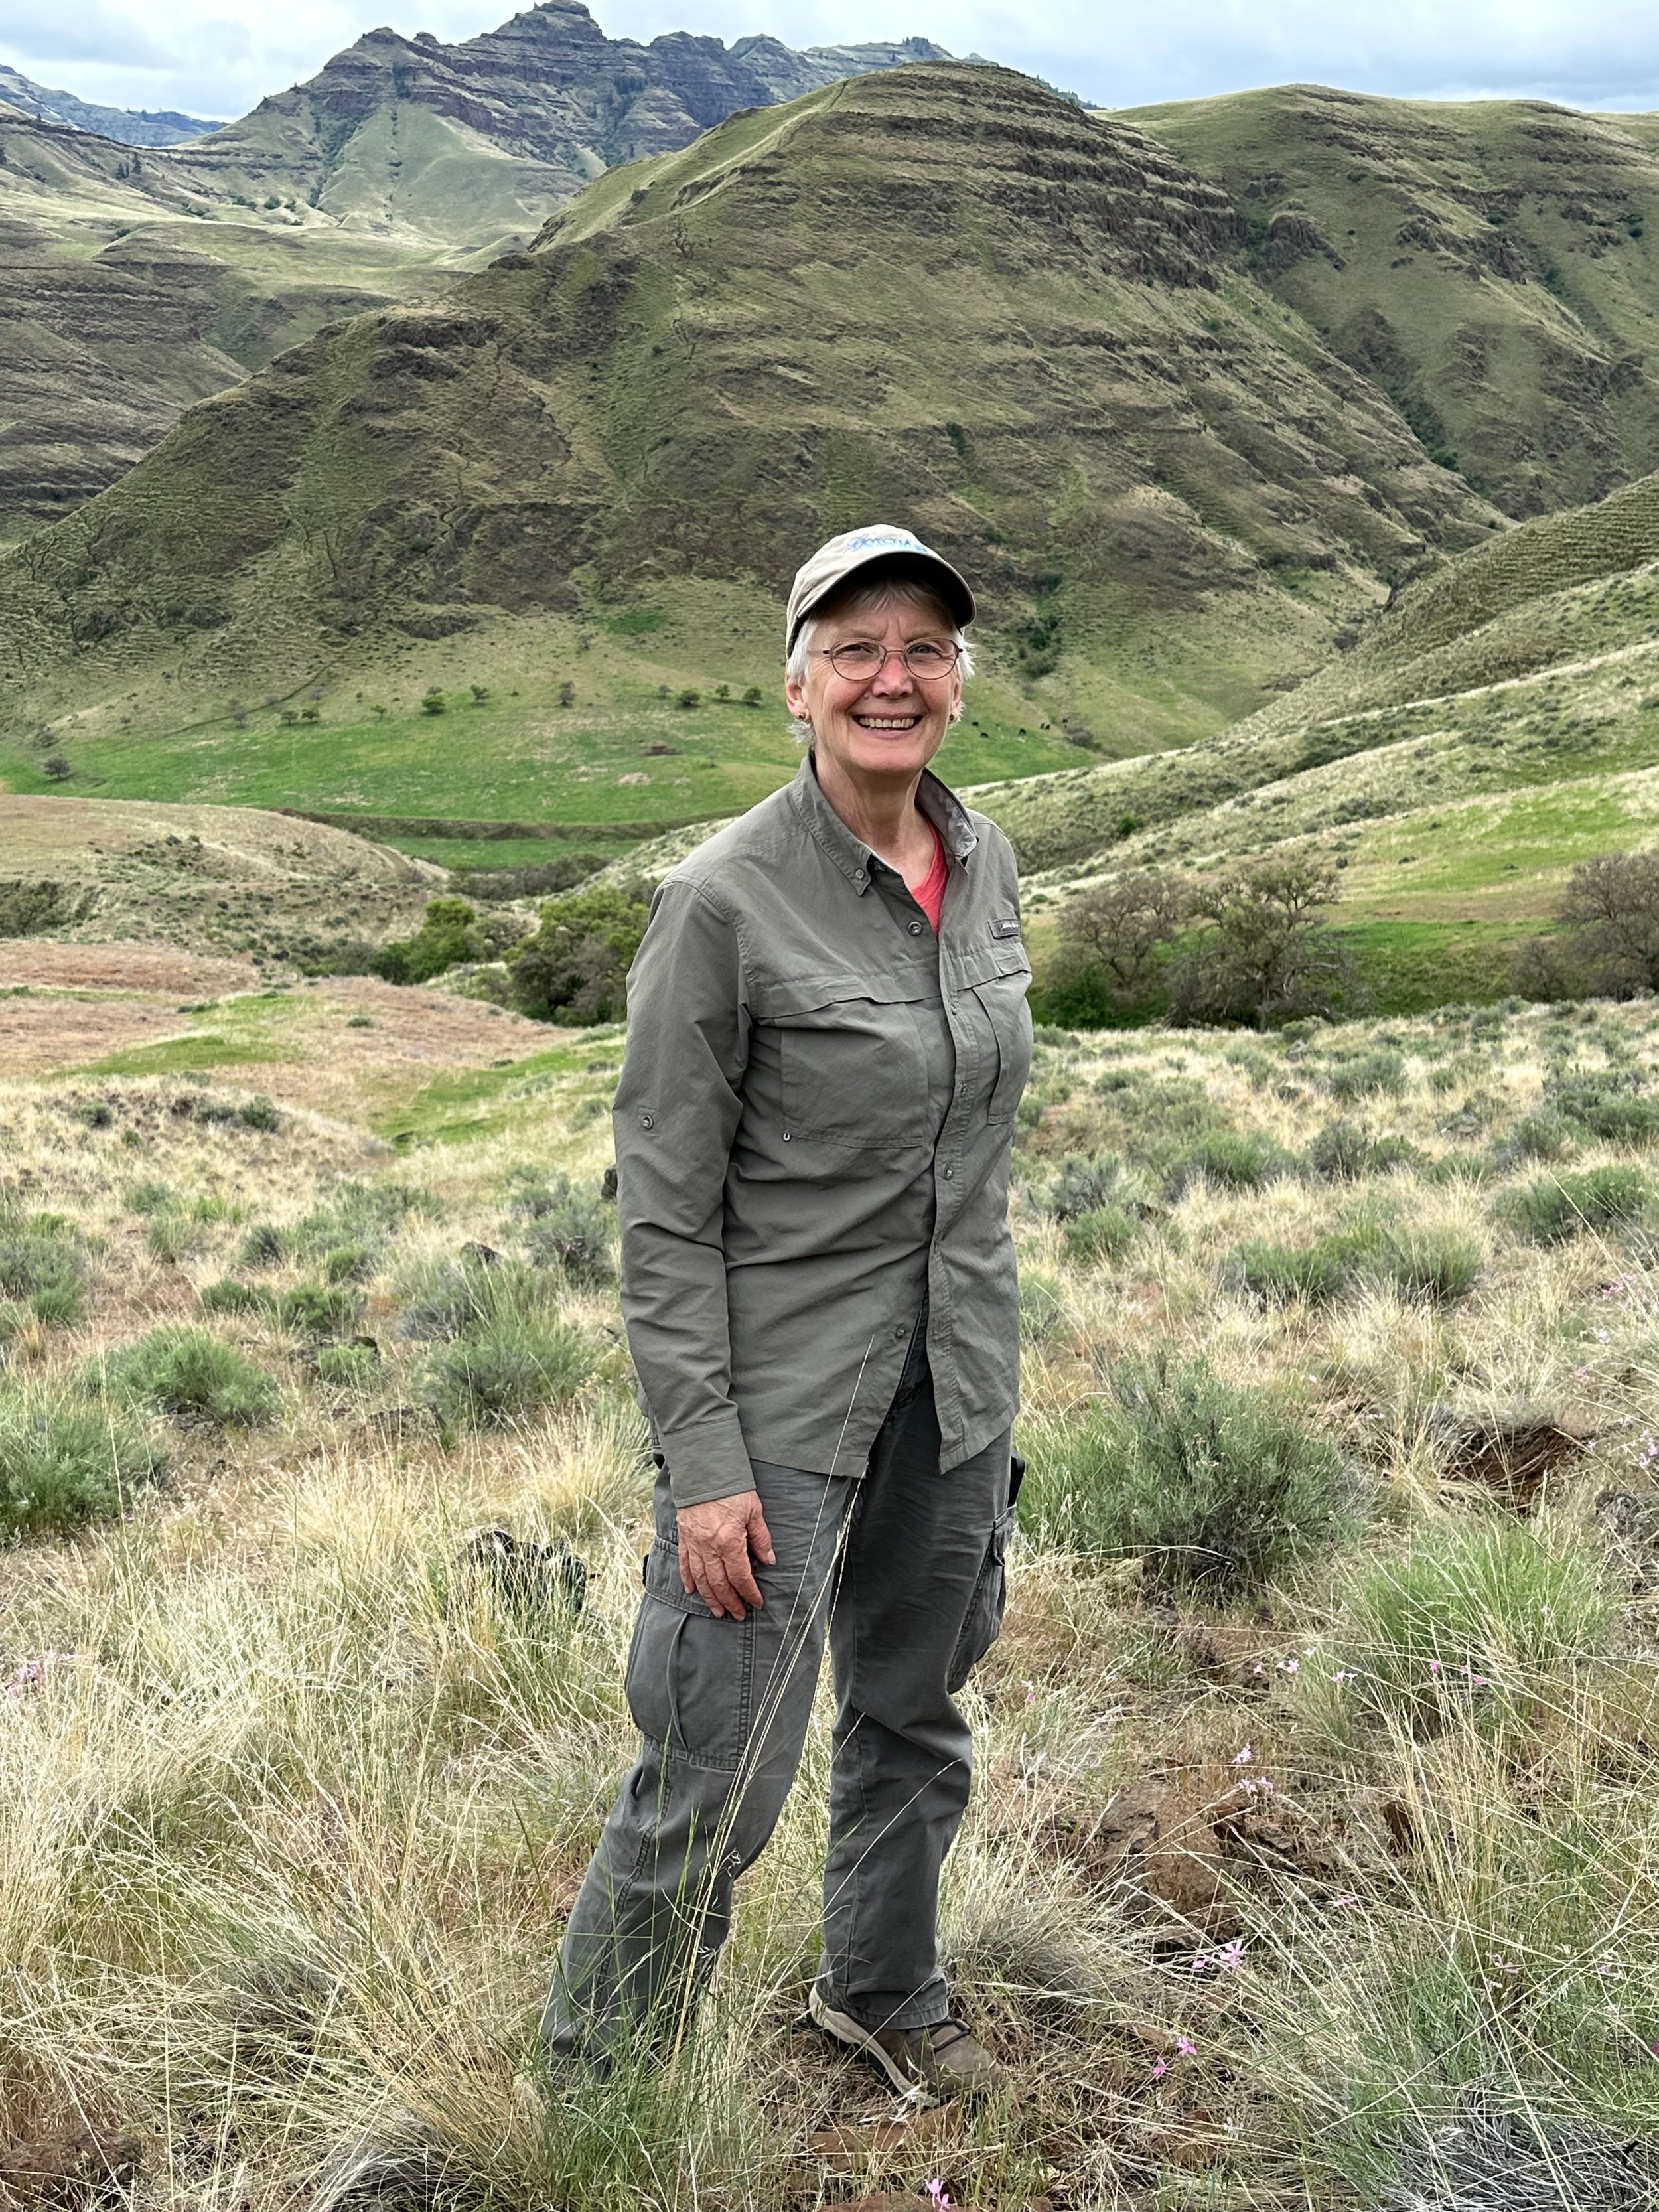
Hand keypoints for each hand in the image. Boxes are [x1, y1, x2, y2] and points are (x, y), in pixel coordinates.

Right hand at [677, 1489, 775, 1618]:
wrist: (705, 1470)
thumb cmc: (732, 1488)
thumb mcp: (754, 1511)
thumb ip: (761, 1538)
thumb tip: (768, 1560)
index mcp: (729, 1541)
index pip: (740, 1576)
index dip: (749, 1593)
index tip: (756, 1603)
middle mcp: (709, 1547)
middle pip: (719, 1584)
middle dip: (730, 1602)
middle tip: (737, 1615)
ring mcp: (694, 1543)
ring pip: (701, 1579)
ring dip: (710, 1598)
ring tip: (717, 1611)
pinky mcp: (684, 1536)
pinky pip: (684, 1563)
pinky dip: (688, 1579)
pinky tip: (692, 1591)